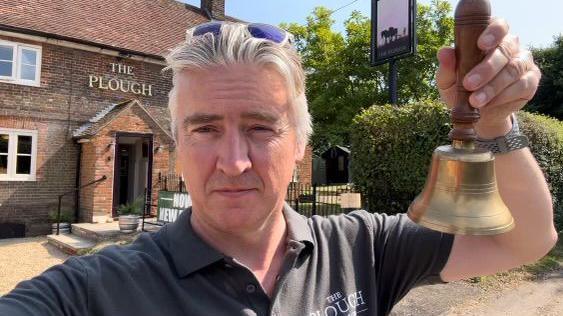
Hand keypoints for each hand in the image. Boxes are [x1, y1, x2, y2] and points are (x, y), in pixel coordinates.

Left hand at [436, 18, 540, 138]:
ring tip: (475, 100)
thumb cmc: (461, 89)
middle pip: (505, 49)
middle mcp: (511, 45)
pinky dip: (503, 96)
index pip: (498, 25)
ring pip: (513, 69)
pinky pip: (522, 85)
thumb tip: (444, 52)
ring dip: (492, 86)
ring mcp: (523, 61)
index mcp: (490, 37)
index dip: (493, 32)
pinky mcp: (531, 80)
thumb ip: (447, 67)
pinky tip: (489, 104)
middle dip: (486, 68)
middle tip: (468, 84)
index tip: (481, 45)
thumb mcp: (448, 81)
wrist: (477, 114)